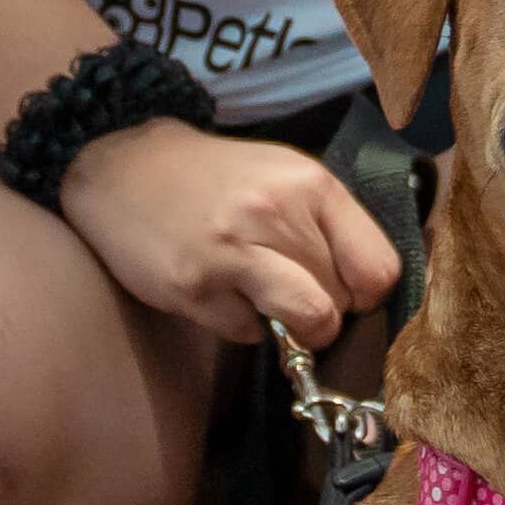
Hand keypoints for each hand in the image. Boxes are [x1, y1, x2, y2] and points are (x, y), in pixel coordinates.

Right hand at [57, 119, 399, 347]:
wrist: (124, 170)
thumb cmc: (216, 181)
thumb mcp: (282, 177)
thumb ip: (330, 225)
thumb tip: (372, 291)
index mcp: (310, 184)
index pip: (380, 269)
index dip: (366, 292)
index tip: (342, 288)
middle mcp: (276, 213)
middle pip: (344, 300)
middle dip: (325, 307)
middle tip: (291, 288)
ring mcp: (234, 252)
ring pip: (311, 321)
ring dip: (297, 329)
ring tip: (272, 306)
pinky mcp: (196, 286)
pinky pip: (250, 333)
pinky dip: (242, 324)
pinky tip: (221, 293)